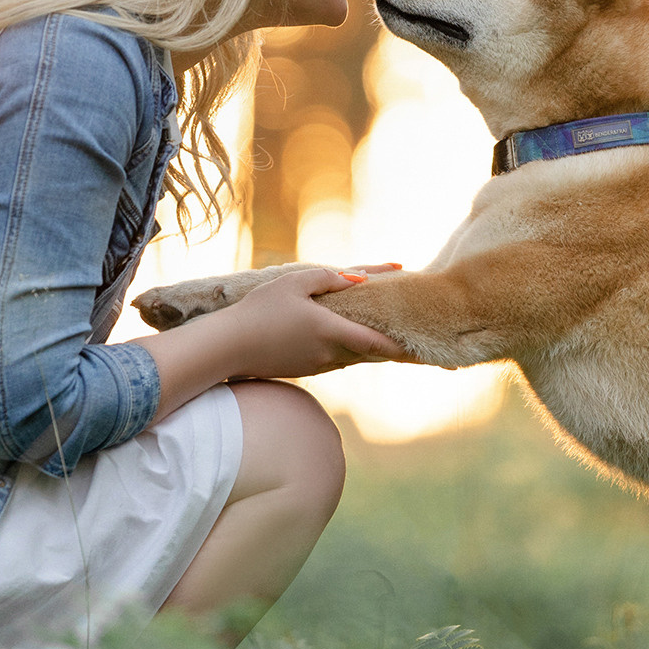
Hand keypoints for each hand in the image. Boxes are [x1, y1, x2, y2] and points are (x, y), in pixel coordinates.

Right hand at [207, 267, 409, 377]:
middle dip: (391, 348)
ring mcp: (316, 365)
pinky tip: (348, 340)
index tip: (421, 347)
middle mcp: (328, 354)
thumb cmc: (260, 311)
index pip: (376, 343)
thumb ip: (328, 278)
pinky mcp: (303, 370)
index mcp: (331, 332)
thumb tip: (358, 279)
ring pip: (353, 357)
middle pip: (370, 353)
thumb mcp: (294, 283)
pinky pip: (335, 360)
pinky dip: (348, 351)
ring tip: (388, 338)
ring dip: (369, 349)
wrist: (228, 347)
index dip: (400, 346)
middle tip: (414, 344)